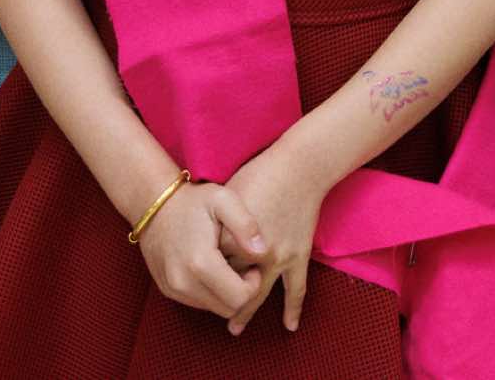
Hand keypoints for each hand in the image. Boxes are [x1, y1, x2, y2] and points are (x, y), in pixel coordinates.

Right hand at [137, 181, 266, 319]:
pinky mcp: (168, 290)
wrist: (154, 205)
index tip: (253, 265)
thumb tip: (262, 252)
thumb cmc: (194, 201)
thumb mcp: (224, 200)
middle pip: (228, 309)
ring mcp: (173, 289)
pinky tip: (214, 269)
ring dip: (226, 294)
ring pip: (213, 309)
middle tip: (244, 267)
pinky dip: (211, 292)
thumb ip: (246, 225)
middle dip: (242, 292)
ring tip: (229, 265)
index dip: (254, 284)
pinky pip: (198, 302)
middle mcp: (183, 282)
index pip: (239, 298)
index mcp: (200, 262)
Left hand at [220, 139, 329, 335]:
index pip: (210, 266)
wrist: (299, 166)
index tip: (195, 275)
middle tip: (207, 309)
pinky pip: (296, 288)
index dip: (202, 270)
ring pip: (258, 294)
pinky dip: (293, 308)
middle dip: (217, 299)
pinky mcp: (298, 255)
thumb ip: (215, 226)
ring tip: (235, 328)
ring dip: (245, 312)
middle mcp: (253, 253)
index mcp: (230, 238)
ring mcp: (278, 257)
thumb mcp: (226, 197)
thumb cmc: (259, 174)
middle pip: (229, 285)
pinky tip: (290, 325)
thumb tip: (205, 244)